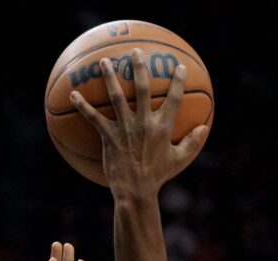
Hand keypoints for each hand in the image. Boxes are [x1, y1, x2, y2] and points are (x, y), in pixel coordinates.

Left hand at [69, 50, 208, 200]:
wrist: (136, 192)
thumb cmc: (158, 176)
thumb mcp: (179, 160)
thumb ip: (192, 143)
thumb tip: (204, 128)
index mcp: (162, 127)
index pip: (174, 99)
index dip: (177, 82)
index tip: (179, 68)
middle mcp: (144, 123)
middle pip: (142, 89)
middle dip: (139, 68)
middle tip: (135, 51)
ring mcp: (125, 128)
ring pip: (116, 97)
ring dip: (109, 77)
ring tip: (104, 62)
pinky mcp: (109, 136)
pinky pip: (93, 118)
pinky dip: (83, 106)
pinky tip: (73, 95)